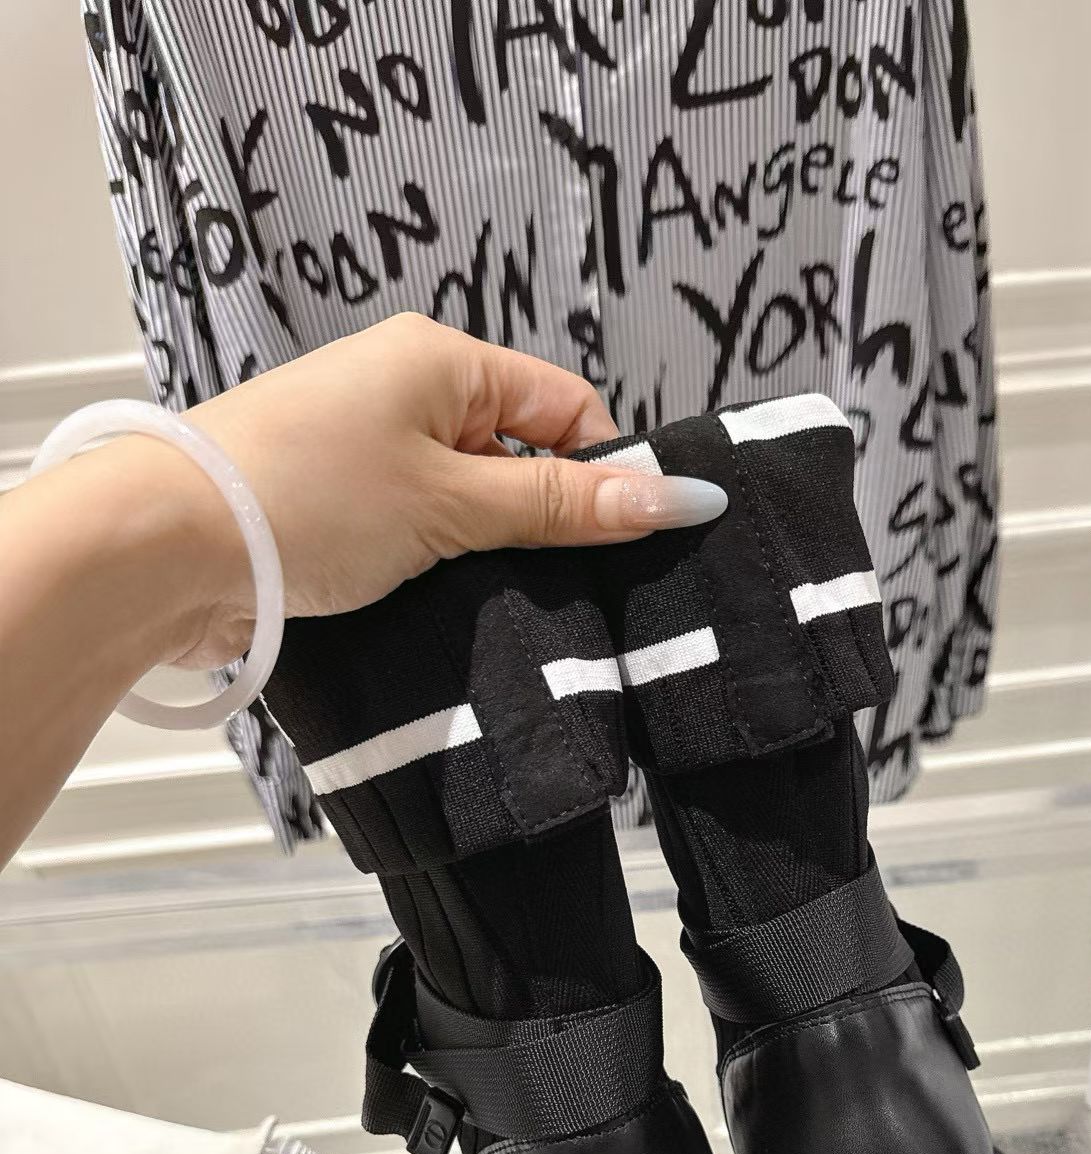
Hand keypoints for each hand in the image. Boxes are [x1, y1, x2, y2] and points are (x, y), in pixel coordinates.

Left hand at [161, 316, 727, 666]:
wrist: (167, 546)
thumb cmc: (309, 499)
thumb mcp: (453, 503)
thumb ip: (563, 506)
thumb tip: (678, 496)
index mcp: (443, 360)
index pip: (566, 407)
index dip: (607, 472)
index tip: (630, 546)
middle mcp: (408, 392)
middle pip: (522, 457)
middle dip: (551, 522)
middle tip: (573, 589)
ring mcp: (370, 450)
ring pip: (475, 504)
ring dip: (496, 554)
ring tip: (508, 605)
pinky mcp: (340, 506)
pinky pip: (425, 532)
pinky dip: (447, 569)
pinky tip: (455, 611)